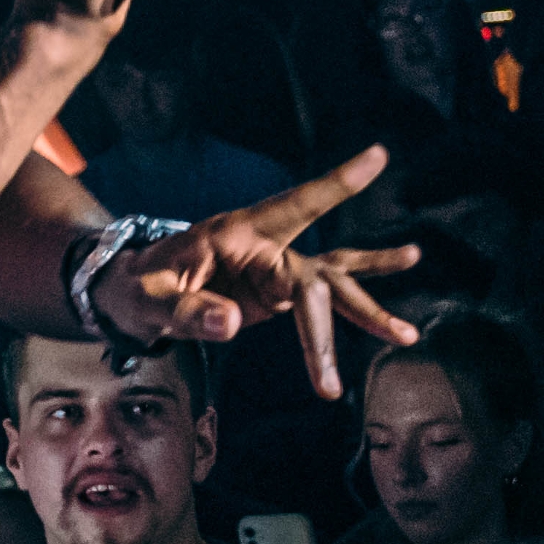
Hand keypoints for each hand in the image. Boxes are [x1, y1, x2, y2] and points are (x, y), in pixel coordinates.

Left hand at [91, 146, 419, 398]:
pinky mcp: (280, 292)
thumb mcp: (148, 299)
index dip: (335, 185)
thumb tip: (230, 323)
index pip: (294, 205)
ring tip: (408, 337)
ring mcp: (277, 269)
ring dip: (366, 315)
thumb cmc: (138, 288)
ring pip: (332, 290)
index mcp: (235, 232)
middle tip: (327, 384)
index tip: (376, 159)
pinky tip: (398, 327)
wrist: (135, 294)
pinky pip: (326, 302)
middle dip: (321, 333)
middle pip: (311, 282)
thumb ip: (186, 310)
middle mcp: (265, 245)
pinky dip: (360, 313)